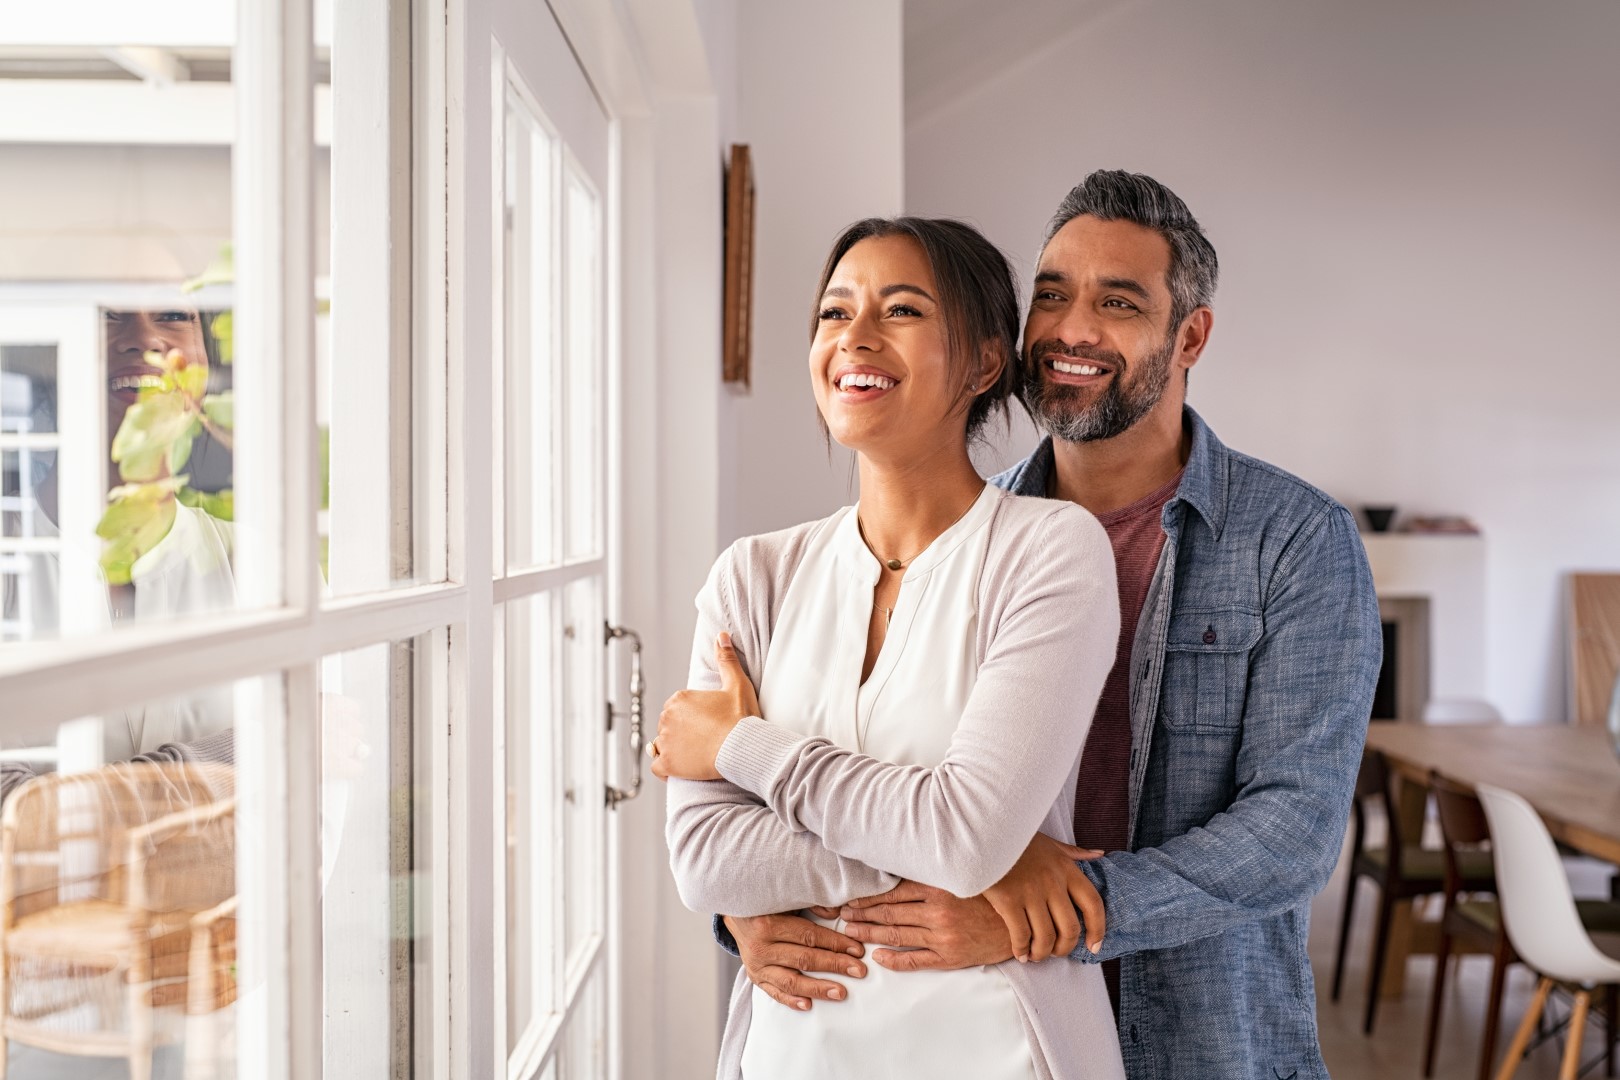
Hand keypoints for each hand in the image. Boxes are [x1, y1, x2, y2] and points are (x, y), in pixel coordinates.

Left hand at [651, 633, 761, 780]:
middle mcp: (666, 717)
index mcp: (679, 699)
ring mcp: (665, 742)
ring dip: (673, 749)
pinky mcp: (667, 764)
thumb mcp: (736, 684)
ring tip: (694, 753)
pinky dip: (665, 768)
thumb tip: (721, 636)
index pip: (677, 708)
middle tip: (704, 739)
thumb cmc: (741, 717)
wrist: (743, 746)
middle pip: (668, 725)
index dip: (691, 716)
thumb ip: (726, 659)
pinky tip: (679, 767)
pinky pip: (658, 767)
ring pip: (661, 745)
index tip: (707, 723)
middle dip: (681, 731)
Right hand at [725, 912, 866, 1011]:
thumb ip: (812, 904)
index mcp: (769, 923)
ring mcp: (756, 965)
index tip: (857, 950)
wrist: (737, 915)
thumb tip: (839, 913)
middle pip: (804, 959)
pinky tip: (809, 1005)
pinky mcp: (754, 978)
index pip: (809, 936)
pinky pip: (774, 993)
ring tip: (840, 992)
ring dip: (818, 988)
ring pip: (790, 981)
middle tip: (859, 971)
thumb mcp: (786, 899)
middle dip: (834, 965)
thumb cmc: (767, 905)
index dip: (835, 943)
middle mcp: (761, 946)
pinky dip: (791, 1000)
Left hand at [837, 881, 1014, 971]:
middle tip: (841, 914)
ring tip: (851, 931)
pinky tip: (878, 957)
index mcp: (939, 889)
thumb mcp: (963, 879)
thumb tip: (901, 868)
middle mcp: (937, 912)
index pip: (892, 892)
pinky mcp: (949, 957)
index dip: (868, 897)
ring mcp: (942, 937)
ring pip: (896, 934)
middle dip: (862, 914)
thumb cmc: (991, 897)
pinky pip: (915, 960)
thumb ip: (934, 875)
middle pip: (889, 913)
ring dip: (870, 933)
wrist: (1022, 924)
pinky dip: (894, 959)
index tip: (849, 898)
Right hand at [982, 833, 1105, 961]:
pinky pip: (1021, 935)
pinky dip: (1022, 949)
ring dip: (1042, 953)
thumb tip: (1100, 854)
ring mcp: (1031, 892)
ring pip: (1046, 937)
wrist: (983, 833)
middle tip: (1056, 953)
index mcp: (1066, 869)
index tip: (1094, 946)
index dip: (1098, 930)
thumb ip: (1074, 853)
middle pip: (1070, 928)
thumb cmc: (1016, 839)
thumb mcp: (1049, 842)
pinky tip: (1020, 953)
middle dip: (1065, 948)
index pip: (1093, 904)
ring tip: (1035, 955)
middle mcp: (1053, 882)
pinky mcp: (1008, 900)